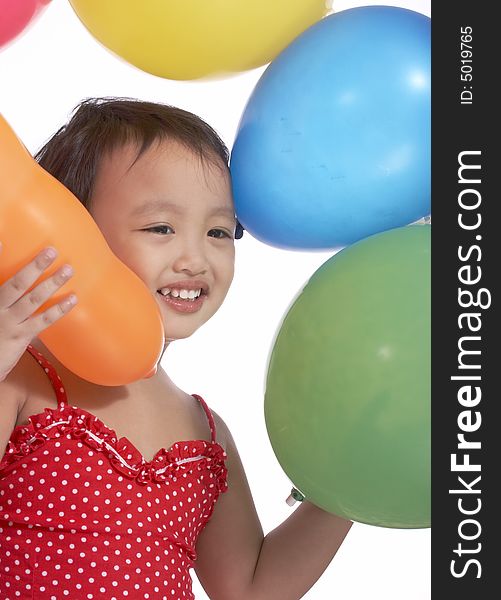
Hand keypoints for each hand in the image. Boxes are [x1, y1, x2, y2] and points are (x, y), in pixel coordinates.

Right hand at [0, 243, 76, 381]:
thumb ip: (7, 294)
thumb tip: (20, 277)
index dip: (1, 257)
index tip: (7, 242)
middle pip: (16, 282)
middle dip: (34, 265)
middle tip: (51, 251)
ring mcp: (7, 322)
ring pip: (32, 299)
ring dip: (52, 283)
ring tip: (69, 270)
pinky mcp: (20, 337)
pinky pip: (43, 321)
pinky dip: (59, 309)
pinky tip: (73, 299)